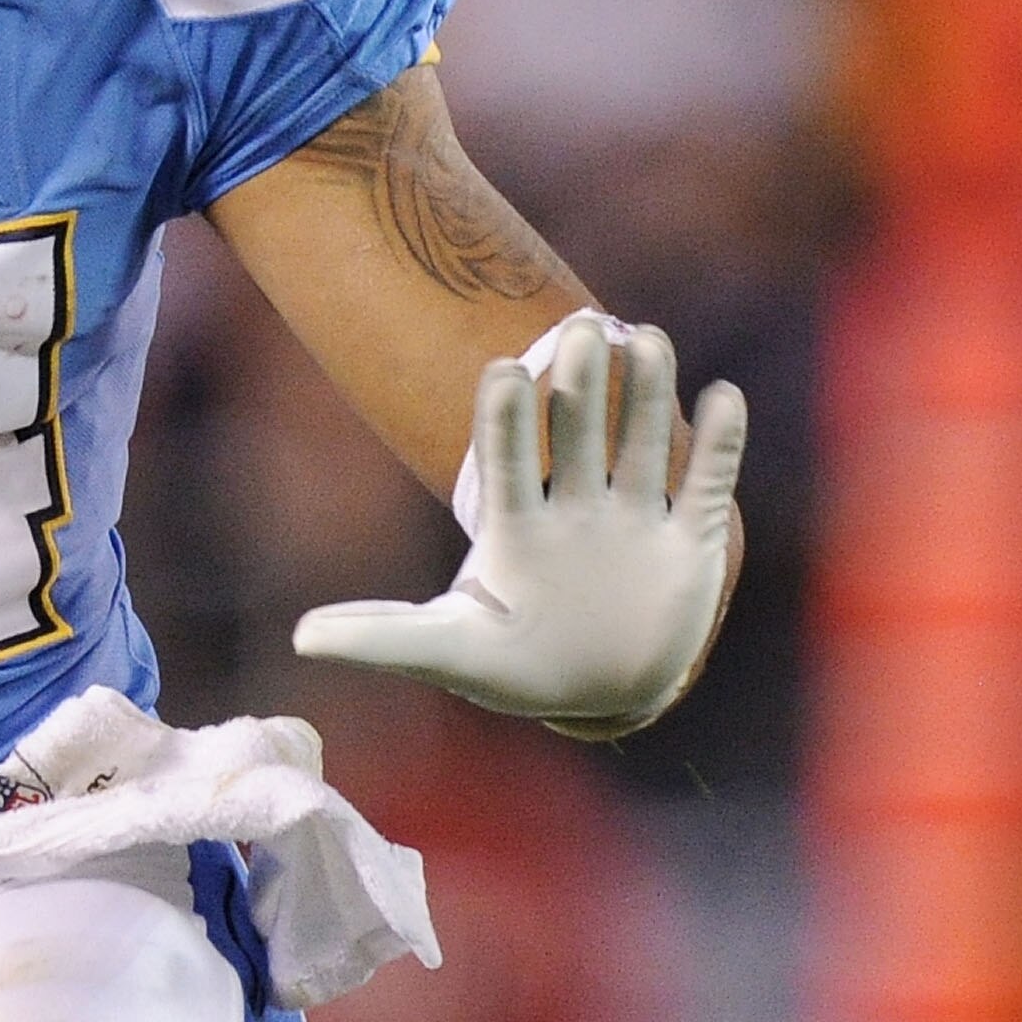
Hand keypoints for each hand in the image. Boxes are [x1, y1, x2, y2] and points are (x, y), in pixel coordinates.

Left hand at [294, 316, 746, 737]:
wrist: (603, 691)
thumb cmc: (519, 667)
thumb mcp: (452, 651)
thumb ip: (384, 638)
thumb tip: (299, 637)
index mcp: (517, 526)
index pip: (507, 460)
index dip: (504, 418)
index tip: (500, 372)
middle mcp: (576, 505)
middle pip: (577, 433)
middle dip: (579, 385)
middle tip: (580, 330)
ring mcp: (635, 516)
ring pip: (642, 442)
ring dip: (648, 394)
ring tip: (647, 339)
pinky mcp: (689, 537)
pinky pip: (707, 481)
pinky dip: (720, 443)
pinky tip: (722, 398)